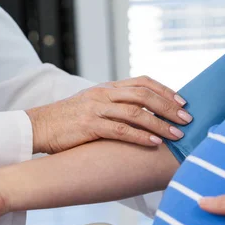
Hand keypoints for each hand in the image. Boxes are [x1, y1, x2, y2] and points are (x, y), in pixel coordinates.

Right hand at [27, 76, 191, 153]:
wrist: (38, 127)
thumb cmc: (67, 121)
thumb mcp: (91, 106)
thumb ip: (114, 106)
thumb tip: (140, 116)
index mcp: (107, 88)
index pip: (142, 82)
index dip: (165, 91)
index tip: (182, 102)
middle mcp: (104, 94)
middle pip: (144, 95)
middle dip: (168, 107)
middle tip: (187, 119)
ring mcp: (96, 109)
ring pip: (136, 112)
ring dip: (160, 124)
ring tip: (177, 135)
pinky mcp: (89, 126)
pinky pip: (120, 130)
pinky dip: (140, 136)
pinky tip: (154, 142)